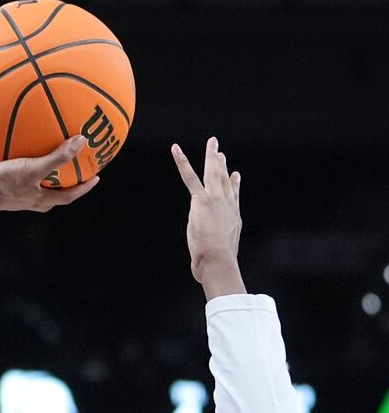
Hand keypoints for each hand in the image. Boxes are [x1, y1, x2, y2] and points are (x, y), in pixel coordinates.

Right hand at [0, 136, 99, 212]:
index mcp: (40, 200)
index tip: (95, 178)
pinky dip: (20, 163)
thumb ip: (58, 157)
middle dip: (64, 183)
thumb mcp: (34, 169)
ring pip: (34, 184)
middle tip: (74, 170)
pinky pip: (15, 173)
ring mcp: (14, 194)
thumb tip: (81, 142)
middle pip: (53, 193)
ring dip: (42, 174)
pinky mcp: (0, 185)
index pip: (68, 196)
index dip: (84, 188)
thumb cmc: (5, 183)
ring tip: (47, 158)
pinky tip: (18, 148)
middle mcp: (29, 199)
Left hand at [171, 137, 243, 292]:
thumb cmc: (217, 265)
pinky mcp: (201, 200)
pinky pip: (190, 177)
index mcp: (233, 217)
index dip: (235, 184)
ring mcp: (216, 200)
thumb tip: (211, 269)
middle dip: (223, 165)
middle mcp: (228, 205)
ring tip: (212, 142)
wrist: (218, 261)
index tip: (236, 174)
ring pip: (213, 173)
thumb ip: (216, 253)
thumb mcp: (220, 255)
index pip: (234, 196)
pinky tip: (176, 149)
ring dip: (212, 156)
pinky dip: (182, 162)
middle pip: (226, 180)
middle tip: (221, 152)